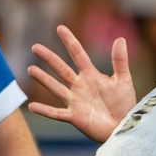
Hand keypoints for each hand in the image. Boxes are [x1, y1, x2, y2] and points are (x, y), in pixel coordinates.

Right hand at [26, 26, 136, 143]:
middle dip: (49, 58)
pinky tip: (32, 106)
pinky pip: (57, 113)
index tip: (60, 28)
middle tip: (35, 47)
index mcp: (91, 76)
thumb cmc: (124, 105)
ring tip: (30, 69)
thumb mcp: (123, 81)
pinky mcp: (74, 117)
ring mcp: (75, 101)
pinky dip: (45, 111)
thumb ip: (120, 61)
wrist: (125, 127)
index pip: (78, 55)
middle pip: (62, 69)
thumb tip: (120, 38)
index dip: (70, 42)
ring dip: (44, 79)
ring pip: (56, 88)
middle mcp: (80, 86)